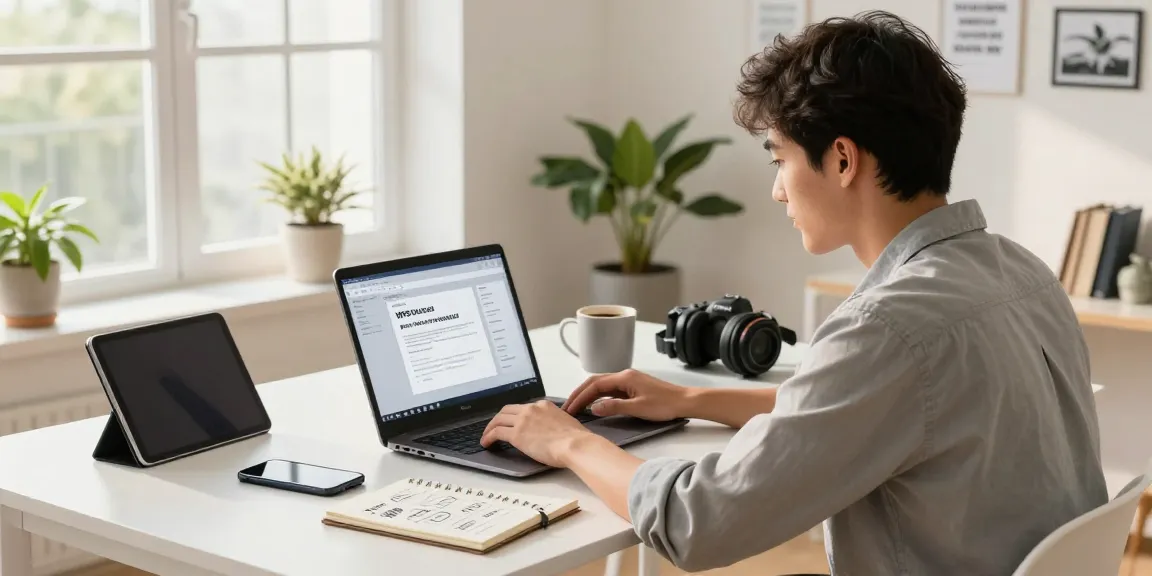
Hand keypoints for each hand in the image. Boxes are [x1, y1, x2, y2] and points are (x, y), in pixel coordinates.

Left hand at [480, 400, 596, 467]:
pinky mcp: (516, 434)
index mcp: (544, 406)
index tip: (512, 422)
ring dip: (490, 428)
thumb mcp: (566, 422)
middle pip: (507, 410)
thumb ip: (555, 422)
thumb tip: (553, 430)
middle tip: (494, 427)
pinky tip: (486, 443)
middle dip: (498, 418)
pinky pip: (496, 433)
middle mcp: (531, 409)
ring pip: (499, 419)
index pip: (523, 408)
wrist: (575, 444)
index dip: (514, 415)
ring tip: (486, 436)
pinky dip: (488, 437)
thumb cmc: (576, 439)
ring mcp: (523, 421)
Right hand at [562, 369, 689, 421]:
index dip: (580, 396)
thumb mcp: (638, 408)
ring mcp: (628, 381)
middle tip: (567, 407)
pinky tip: (595, 406)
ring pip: (602, 386)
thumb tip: (593, 407)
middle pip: (595, 382)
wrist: (684, 401)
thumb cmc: (664, 404)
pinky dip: (599, 397)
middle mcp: (624, 375)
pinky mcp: (633, 388)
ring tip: (576, 407)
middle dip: (579, 394)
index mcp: (624, 377)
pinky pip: (610, 390)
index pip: (595, 385)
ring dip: (588, 395)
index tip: (569, 408)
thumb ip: (614, 407)